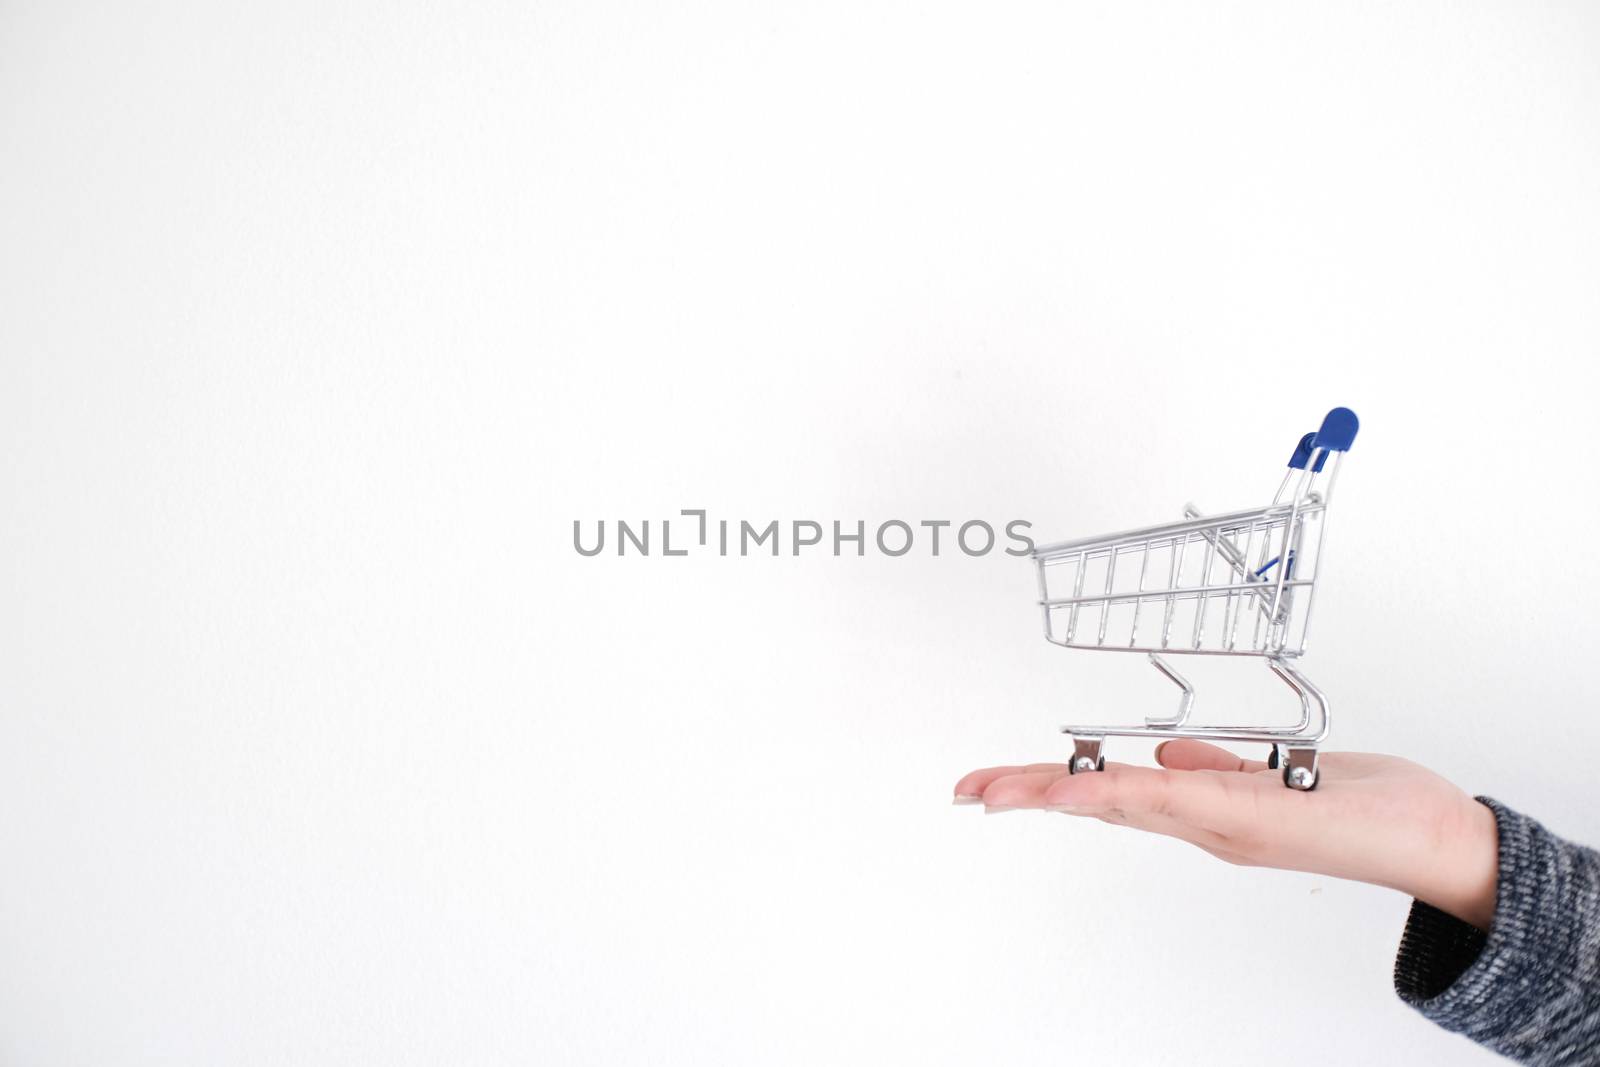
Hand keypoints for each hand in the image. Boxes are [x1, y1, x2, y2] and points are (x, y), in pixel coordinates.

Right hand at [953, 741, 1500, 929]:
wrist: (1438, 839)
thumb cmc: (1370, 807)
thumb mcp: (1281, 776)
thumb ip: (1221, 767)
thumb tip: (1164, 754)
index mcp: (1207, 809)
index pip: (1111, 794)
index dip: (1048, 787)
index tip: (992, 782)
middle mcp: (1207, 823)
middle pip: (1100, 802)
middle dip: (1029, 793)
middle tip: (967, 790)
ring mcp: (1227, 823)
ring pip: (1124, 802)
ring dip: (1058, 794)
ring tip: (1000, 790)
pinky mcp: (1259, 817)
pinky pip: (1178, 800)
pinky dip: (1127, 792)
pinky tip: (1089, 785)